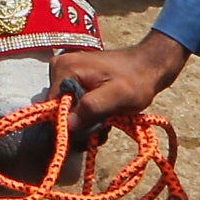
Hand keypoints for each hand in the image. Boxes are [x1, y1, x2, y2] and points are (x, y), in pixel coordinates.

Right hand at [49, 30, 188, 123]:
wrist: (148, 66)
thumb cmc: (135, 80)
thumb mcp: (117, 96)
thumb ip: (92, 108)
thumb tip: (67, 125)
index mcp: (65, 68)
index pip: (52, 107)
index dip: (69, 125)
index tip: (90, 133)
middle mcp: (59, 68)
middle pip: (58, 109)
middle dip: (79, 124)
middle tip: (103, 128)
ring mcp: (66, 72)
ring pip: (67, 109)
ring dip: (85, 122)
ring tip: (106, 123)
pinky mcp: (74, 78)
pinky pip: (73, 103)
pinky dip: (87, 114)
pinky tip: (103, 116)